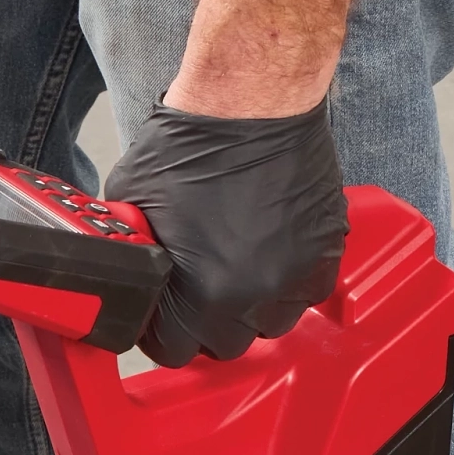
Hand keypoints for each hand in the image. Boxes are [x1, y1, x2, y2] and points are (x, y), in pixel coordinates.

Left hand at [105, 102, 349, 363]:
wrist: (252, 103)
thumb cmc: (194, 144)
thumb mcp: (132, 203)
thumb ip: (133, 254)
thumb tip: (128, 277)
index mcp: (201, 290)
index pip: (174, 351)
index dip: (162, 332)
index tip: (164, 316)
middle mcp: (253, 293)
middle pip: (225, 344)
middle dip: (207, 323)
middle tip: (199, 289)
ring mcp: (294, 275)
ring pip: (271, 324)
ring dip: (252, 307)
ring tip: (238, 268)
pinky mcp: (325, 253)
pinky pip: (307, 293)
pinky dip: (289, 281)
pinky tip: (270, 252)